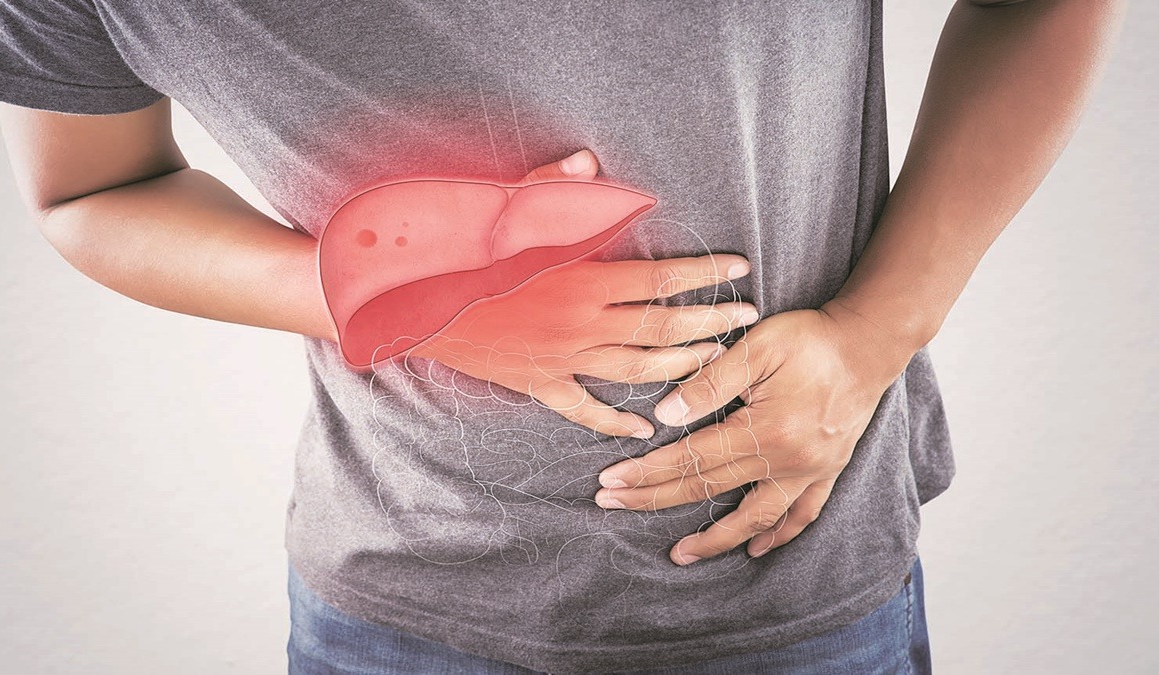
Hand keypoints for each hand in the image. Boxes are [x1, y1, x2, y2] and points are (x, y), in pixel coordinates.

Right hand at [411, 149, 757, 437]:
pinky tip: (645, 427)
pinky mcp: (538, 384)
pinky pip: (586, 410)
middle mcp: (580, 324)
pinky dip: (617, 421)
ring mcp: (561, 359)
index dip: (706, 275)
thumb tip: (590, 160)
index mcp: (581, 278)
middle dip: (712, 324)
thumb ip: (554, 187)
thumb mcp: (505, 209)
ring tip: (716, 360)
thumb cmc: (462, 250)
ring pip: (637, 370)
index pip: (661, 279)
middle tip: (747, 319)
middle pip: (662, 328)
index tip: (740, 270)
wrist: (412, 301)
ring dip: (681, 367)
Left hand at [591, 299, 916, 562]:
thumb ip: (711, 381)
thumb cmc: (811, 338)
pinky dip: (777, 534)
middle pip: (710, 488)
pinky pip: (801, 514)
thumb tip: (665, 416)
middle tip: (612, 505)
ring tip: (679, 554)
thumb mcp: (758, 346)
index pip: (692, 458)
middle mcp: (788, 460)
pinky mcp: (827, 471)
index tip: (611, 482)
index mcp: (766, 429)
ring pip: (755, 517)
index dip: (647, 471)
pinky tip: (755, 548)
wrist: (870, 343)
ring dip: (715, 539)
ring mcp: (810, 471)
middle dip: (655, 498)